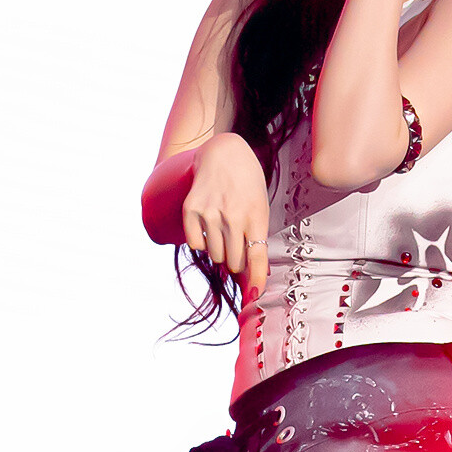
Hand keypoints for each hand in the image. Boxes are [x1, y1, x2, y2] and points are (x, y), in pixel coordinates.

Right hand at [183, 132, 269, 294]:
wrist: (225, 154)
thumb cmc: (247, 185)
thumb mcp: (260, 208)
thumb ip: (257, 238)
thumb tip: (255, 274)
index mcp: (255, 216)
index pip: (257, 258)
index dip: (256, 282)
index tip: (254, 297)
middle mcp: (233, 216)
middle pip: (234, 263)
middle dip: (237, 263)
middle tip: (237, 248)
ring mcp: (210, 213)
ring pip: (216, 256)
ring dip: (220, 252)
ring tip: (223, 230)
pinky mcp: (191, 210)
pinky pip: (196, 245)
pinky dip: (202, 243)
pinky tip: (208, 227)